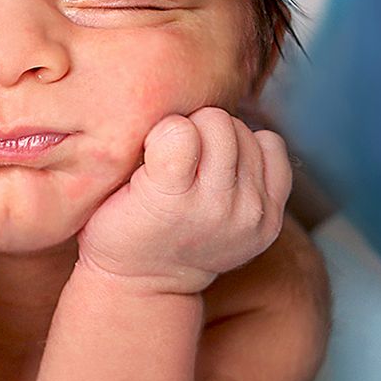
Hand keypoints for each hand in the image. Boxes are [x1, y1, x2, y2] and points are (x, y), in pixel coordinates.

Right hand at [77, 107, 291, 294]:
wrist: (148, 281)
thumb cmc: (120, 226)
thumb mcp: (106, 190)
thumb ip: (136, 147)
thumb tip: (171, 99)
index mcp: (168, 200)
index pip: (179, 128)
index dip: (162, 130)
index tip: (152, 150)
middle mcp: (216, 209)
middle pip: (218, 121)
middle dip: (194, 127)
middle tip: (179, 153)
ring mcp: (249, 215)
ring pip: (246, 131)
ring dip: (222, 137)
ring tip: (202, 162)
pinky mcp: (270, 218)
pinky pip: (273, 148)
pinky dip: (252, 148)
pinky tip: (229, 166)